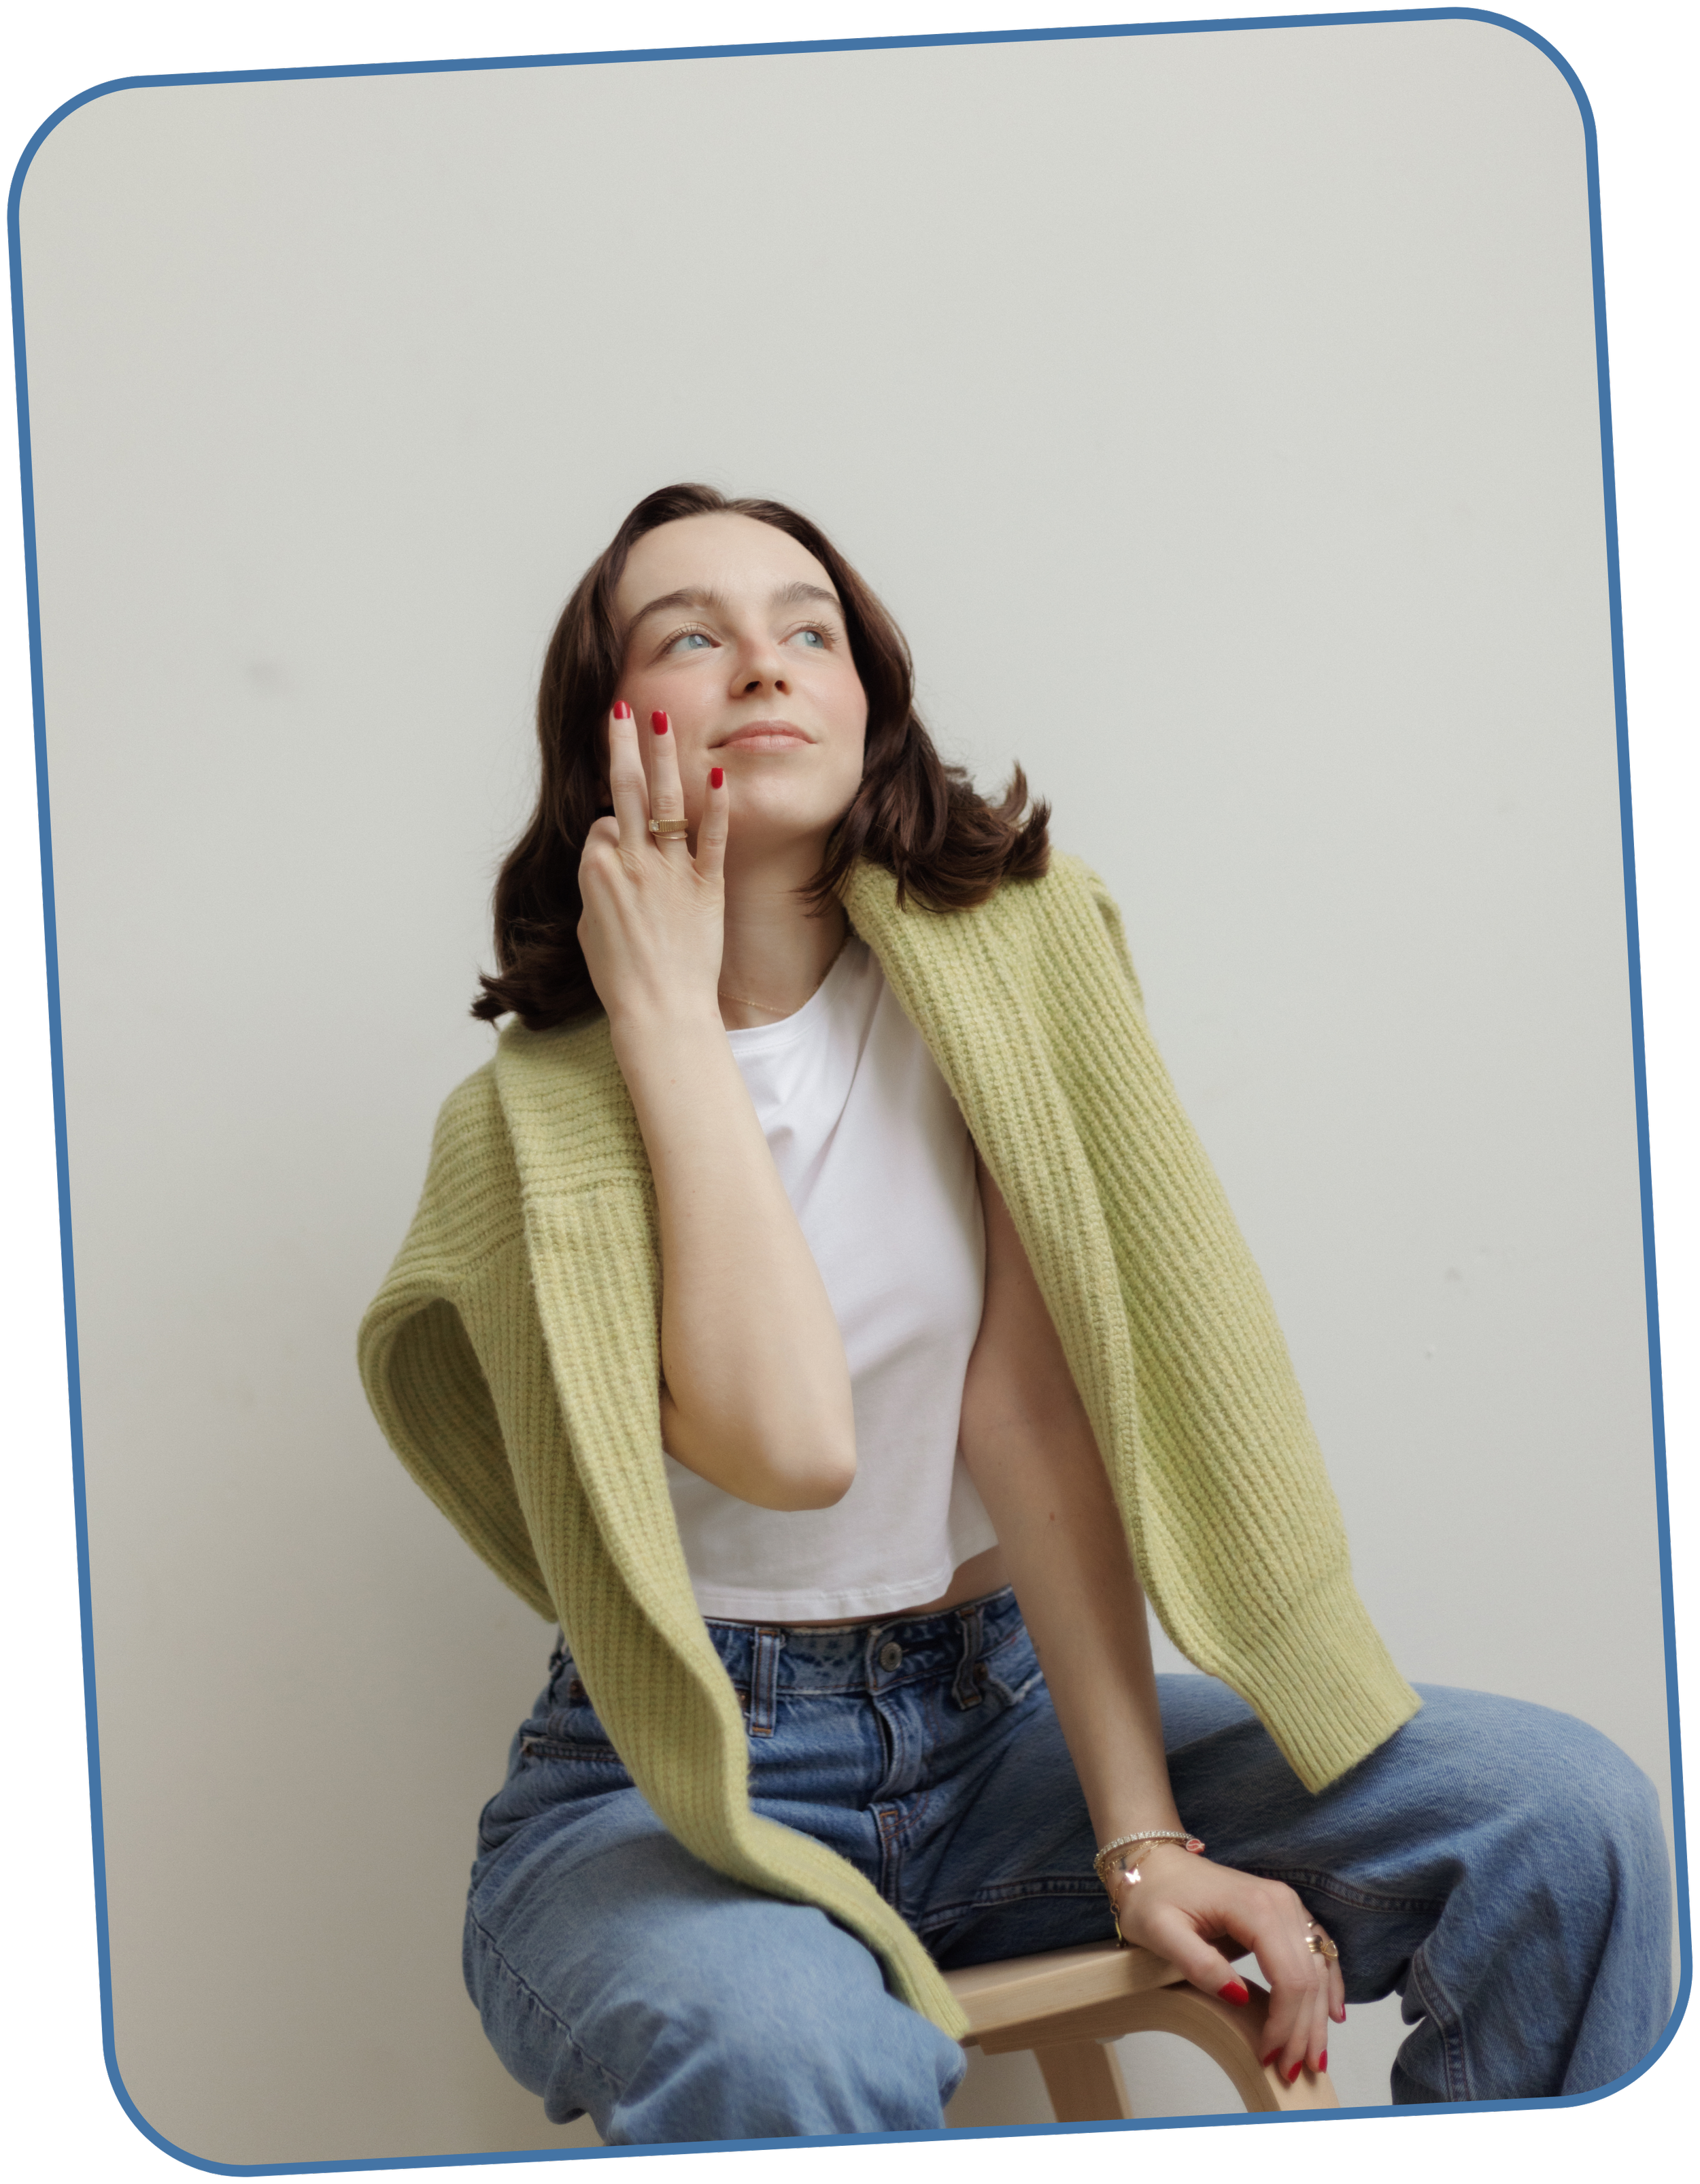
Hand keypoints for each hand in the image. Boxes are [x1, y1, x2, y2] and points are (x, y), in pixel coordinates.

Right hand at [576, 703, 729, 1036]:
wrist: (659, 1010)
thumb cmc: (622, 978)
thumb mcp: (591, 927)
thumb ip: (599, 888)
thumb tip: (609, 866)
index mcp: (596, 872)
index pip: (604, 825)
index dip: (613, 830)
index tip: (622, 847)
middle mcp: (631, 862)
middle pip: (625, 791)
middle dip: (621, 746)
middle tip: (620, 710)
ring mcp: (669, 871)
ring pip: (665, 802)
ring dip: (662, 757)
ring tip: (660, 721)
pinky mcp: (705, 885)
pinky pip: (710, 837)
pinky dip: (716, 806)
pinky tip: (718, 774)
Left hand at [1108, 1843, 1343, 2081]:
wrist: (1154, 1861)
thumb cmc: (1153, 1894)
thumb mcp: (1160, 1932)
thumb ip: (1200, 1965)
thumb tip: (1240, 1997)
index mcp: (1254, 1907)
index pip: (1288, 1977)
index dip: (1283, 2023)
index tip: (1267, 2055)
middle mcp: (1280, 1902)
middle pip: (1309, 1977)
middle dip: (1303, 2029)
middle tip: (1290, 2069)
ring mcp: (1285, 1903)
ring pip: (1318, 1967)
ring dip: (1318, 2014)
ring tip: (1311, 2056)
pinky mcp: (1283, 1910)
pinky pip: (1318, 1949)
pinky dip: (1328, 1983)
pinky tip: (1332, 2011)